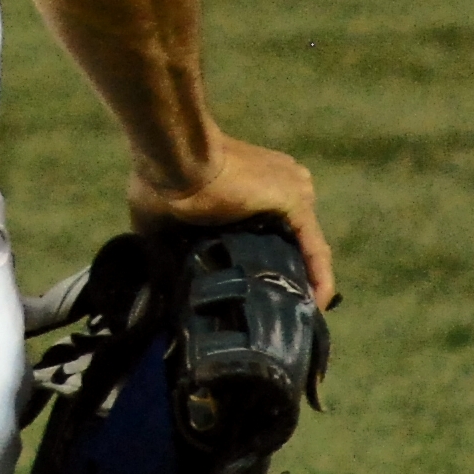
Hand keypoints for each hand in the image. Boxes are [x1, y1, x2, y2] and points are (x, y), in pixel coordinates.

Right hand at [129, 131, 334, 309]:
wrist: (173, 160)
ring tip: (295, 314)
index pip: (267, 228)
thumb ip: (166, 242)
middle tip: (276, 309)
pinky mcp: (296, 202)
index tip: (257, 292)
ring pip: (305, 245)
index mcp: (247, 183)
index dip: (264, 259)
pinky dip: (319, 278)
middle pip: (290, 237)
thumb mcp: (159, 217)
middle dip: (286, 271)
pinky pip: (315, 249)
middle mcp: (278, 182)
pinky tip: (315, 306)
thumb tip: (155, 276)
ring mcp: (291, 190)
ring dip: (302, 278)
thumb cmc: (160, 181)